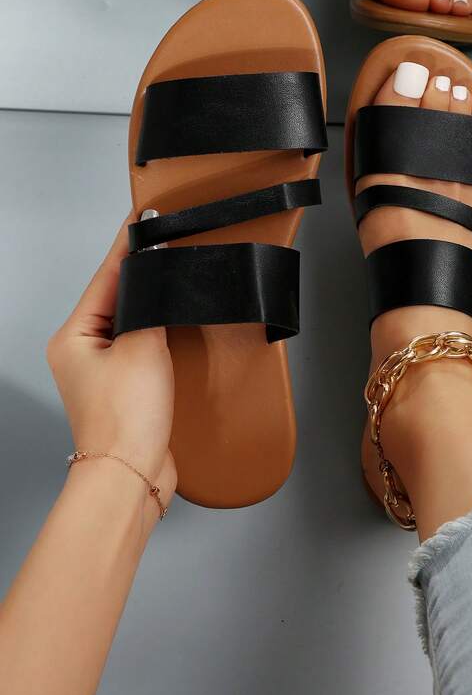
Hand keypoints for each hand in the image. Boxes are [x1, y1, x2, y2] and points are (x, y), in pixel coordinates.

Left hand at [47, 213, 176, 499]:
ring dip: (151, 304)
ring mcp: (105, 372)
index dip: (126, 248)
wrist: (133, 473)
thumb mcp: (141, 348)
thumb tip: (155, 280)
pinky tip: (175, 324)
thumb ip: (148, 307)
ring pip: (130, 323)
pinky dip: (160, 333)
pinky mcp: (128, 388)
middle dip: (139, 274)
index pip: (104, 279)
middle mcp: (84, 353)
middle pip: (115, 299)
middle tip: (162, 245)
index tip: (141, 222)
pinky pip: (144, 347)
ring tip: (169, 278)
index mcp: (74, 337)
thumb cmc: (126, 419)